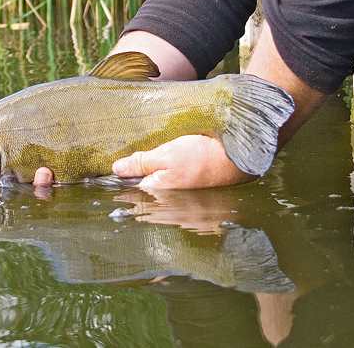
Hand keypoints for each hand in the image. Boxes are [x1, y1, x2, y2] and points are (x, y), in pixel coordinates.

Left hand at [112, 134, 254, 188]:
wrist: (238, 159)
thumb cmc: (203, 155)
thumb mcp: (166, 154)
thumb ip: (141, 163)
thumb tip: (117, 169)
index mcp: (157, 191)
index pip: (130, 186)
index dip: (122, 173)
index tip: (115, 163)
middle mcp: (168, 200)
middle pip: (144, 187)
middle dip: (137, 174)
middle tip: (136, 154)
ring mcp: (181, 199)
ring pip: (159, 185)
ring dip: (155, 173)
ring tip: (156, 155)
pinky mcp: (194, 193)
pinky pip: (174, 184)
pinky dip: (171, 174)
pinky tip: (174, 161)